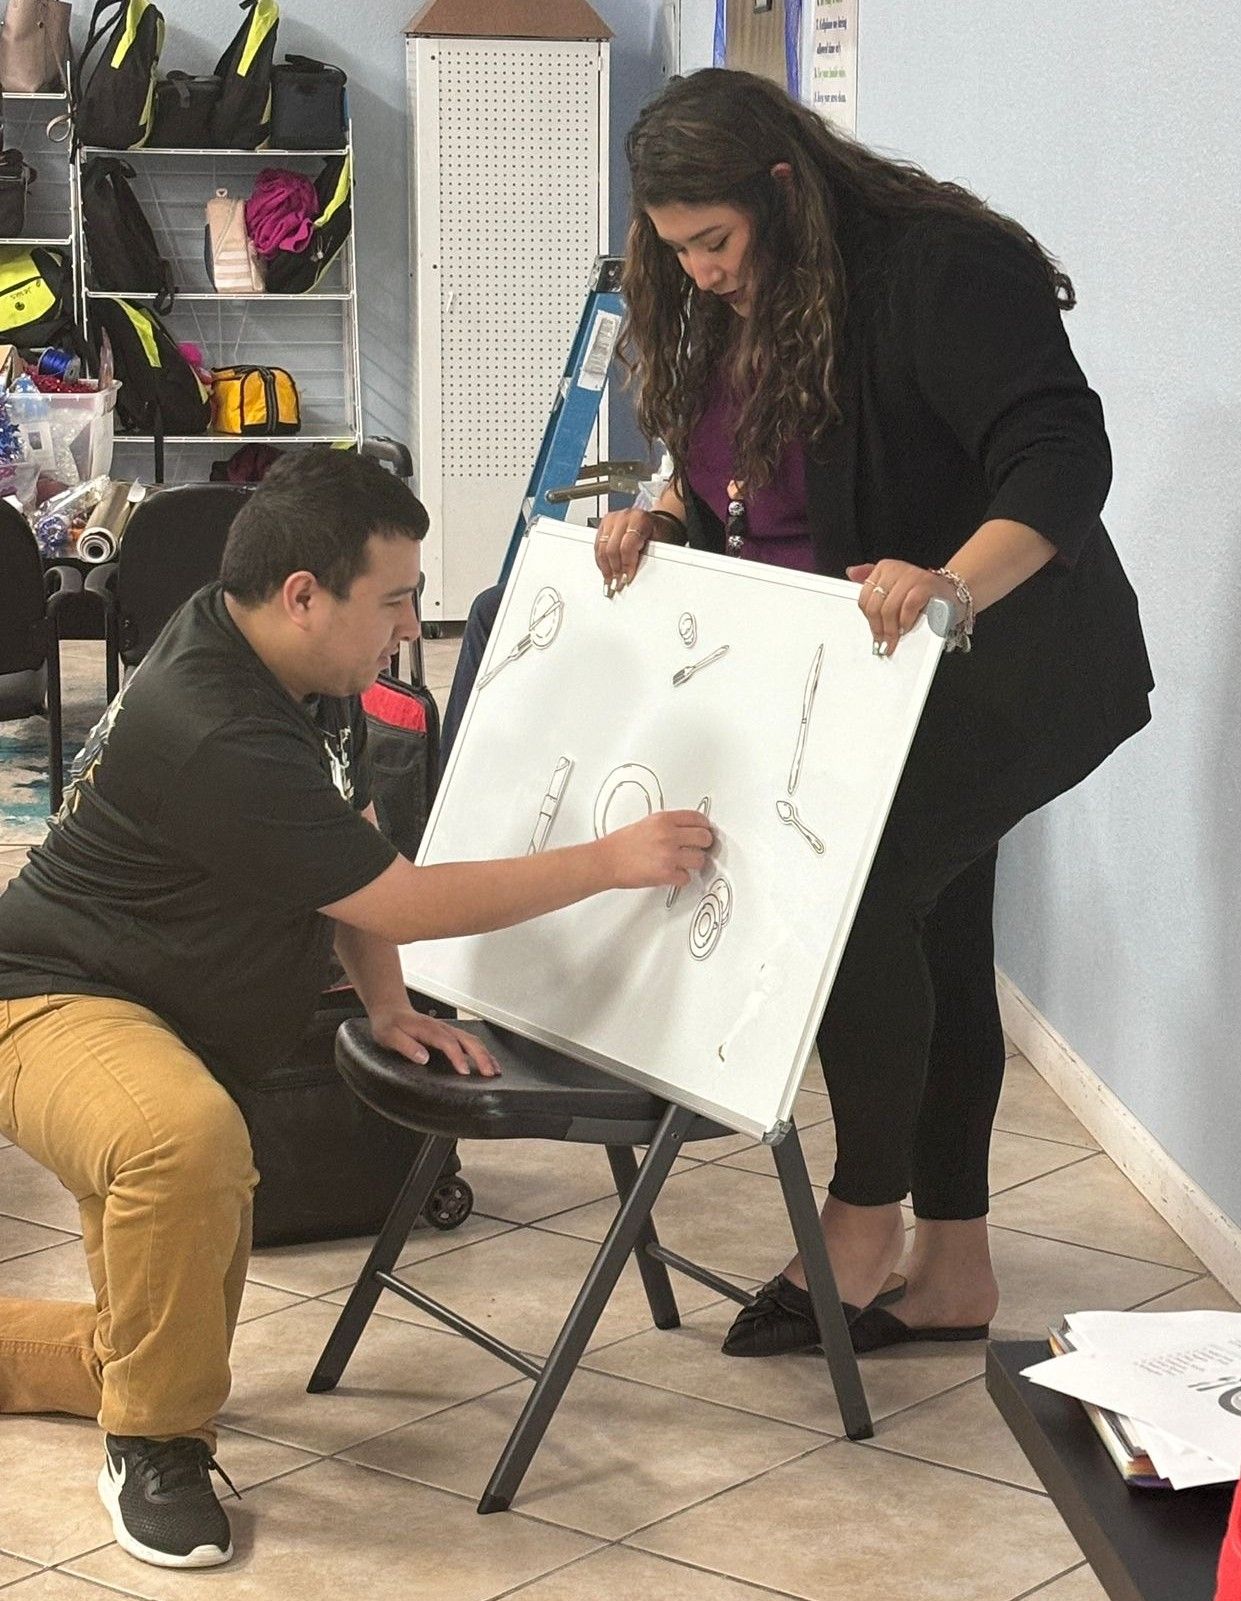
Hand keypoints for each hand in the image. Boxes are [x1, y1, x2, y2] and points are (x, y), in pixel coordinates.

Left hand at [369, 1005, 500, 1077]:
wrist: (391, 1009)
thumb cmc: (390, 1024)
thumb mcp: (389, 1036)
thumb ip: (406, 1046)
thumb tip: (423, 1057)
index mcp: (427, 1029)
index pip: (447, 1043)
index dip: (458, 1056)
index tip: (465, 1071)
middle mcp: (441, 1028)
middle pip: (466, 1040)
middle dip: (481, 1056)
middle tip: (489, 1073)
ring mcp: (447, 1030)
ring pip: (471, 1040)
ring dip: (485, 1054)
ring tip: (494, 1070)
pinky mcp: (449, 1033)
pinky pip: (469, 1041)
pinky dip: (482, 1051)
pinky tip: (488, 1061)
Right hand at [594, 507, 656, 592]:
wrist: (656, 522)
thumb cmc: (660, 532)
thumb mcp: (661, 543)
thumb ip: (649, 557)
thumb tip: (637, 576)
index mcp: (639, 519)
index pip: (627, 546)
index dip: (626, 565)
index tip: (627, 579)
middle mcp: (623, 517)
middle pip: (611, 548)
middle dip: (614, 569)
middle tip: (618, 583)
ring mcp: (611, 519)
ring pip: (601, 548)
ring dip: (605, 567)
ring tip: (610, 580)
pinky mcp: (604, 525)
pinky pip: (597, 545)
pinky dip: (601, 561)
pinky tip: (605, 570)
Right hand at [602, 809, 714, 889]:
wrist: (606, 860)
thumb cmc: (622, 844)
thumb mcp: (647, 823)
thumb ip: (668, 825)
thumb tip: (687, 829)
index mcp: (664, 820)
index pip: (697, 818)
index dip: (705, 826)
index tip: (705, 831)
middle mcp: (668, 835)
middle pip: (704, 838)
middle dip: (704, 844)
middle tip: (699, 848)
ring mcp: (668, 855)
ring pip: (700, 859)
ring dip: (694, 863)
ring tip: (684, 863)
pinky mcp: (666, 873)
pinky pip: (687, 877)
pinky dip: (681, 878)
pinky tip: (673, 874)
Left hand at [846, 560, 957, 656]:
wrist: (952, 592)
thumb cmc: (922, 592)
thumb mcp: (894, 584)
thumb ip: (872, 579)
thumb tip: (852, 572)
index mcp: (884, 568)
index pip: (864, 598)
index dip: (869, 620)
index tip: (875, 633)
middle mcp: (896, 570)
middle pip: (874, 606)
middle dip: (879, 629)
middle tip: (884, 642)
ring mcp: (911, 576)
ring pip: (888, 609)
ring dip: (892, 629)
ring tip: (896, 638)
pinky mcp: (925, 586)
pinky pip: (908, 607)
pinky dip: (906, 621)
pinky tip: (907, 627)